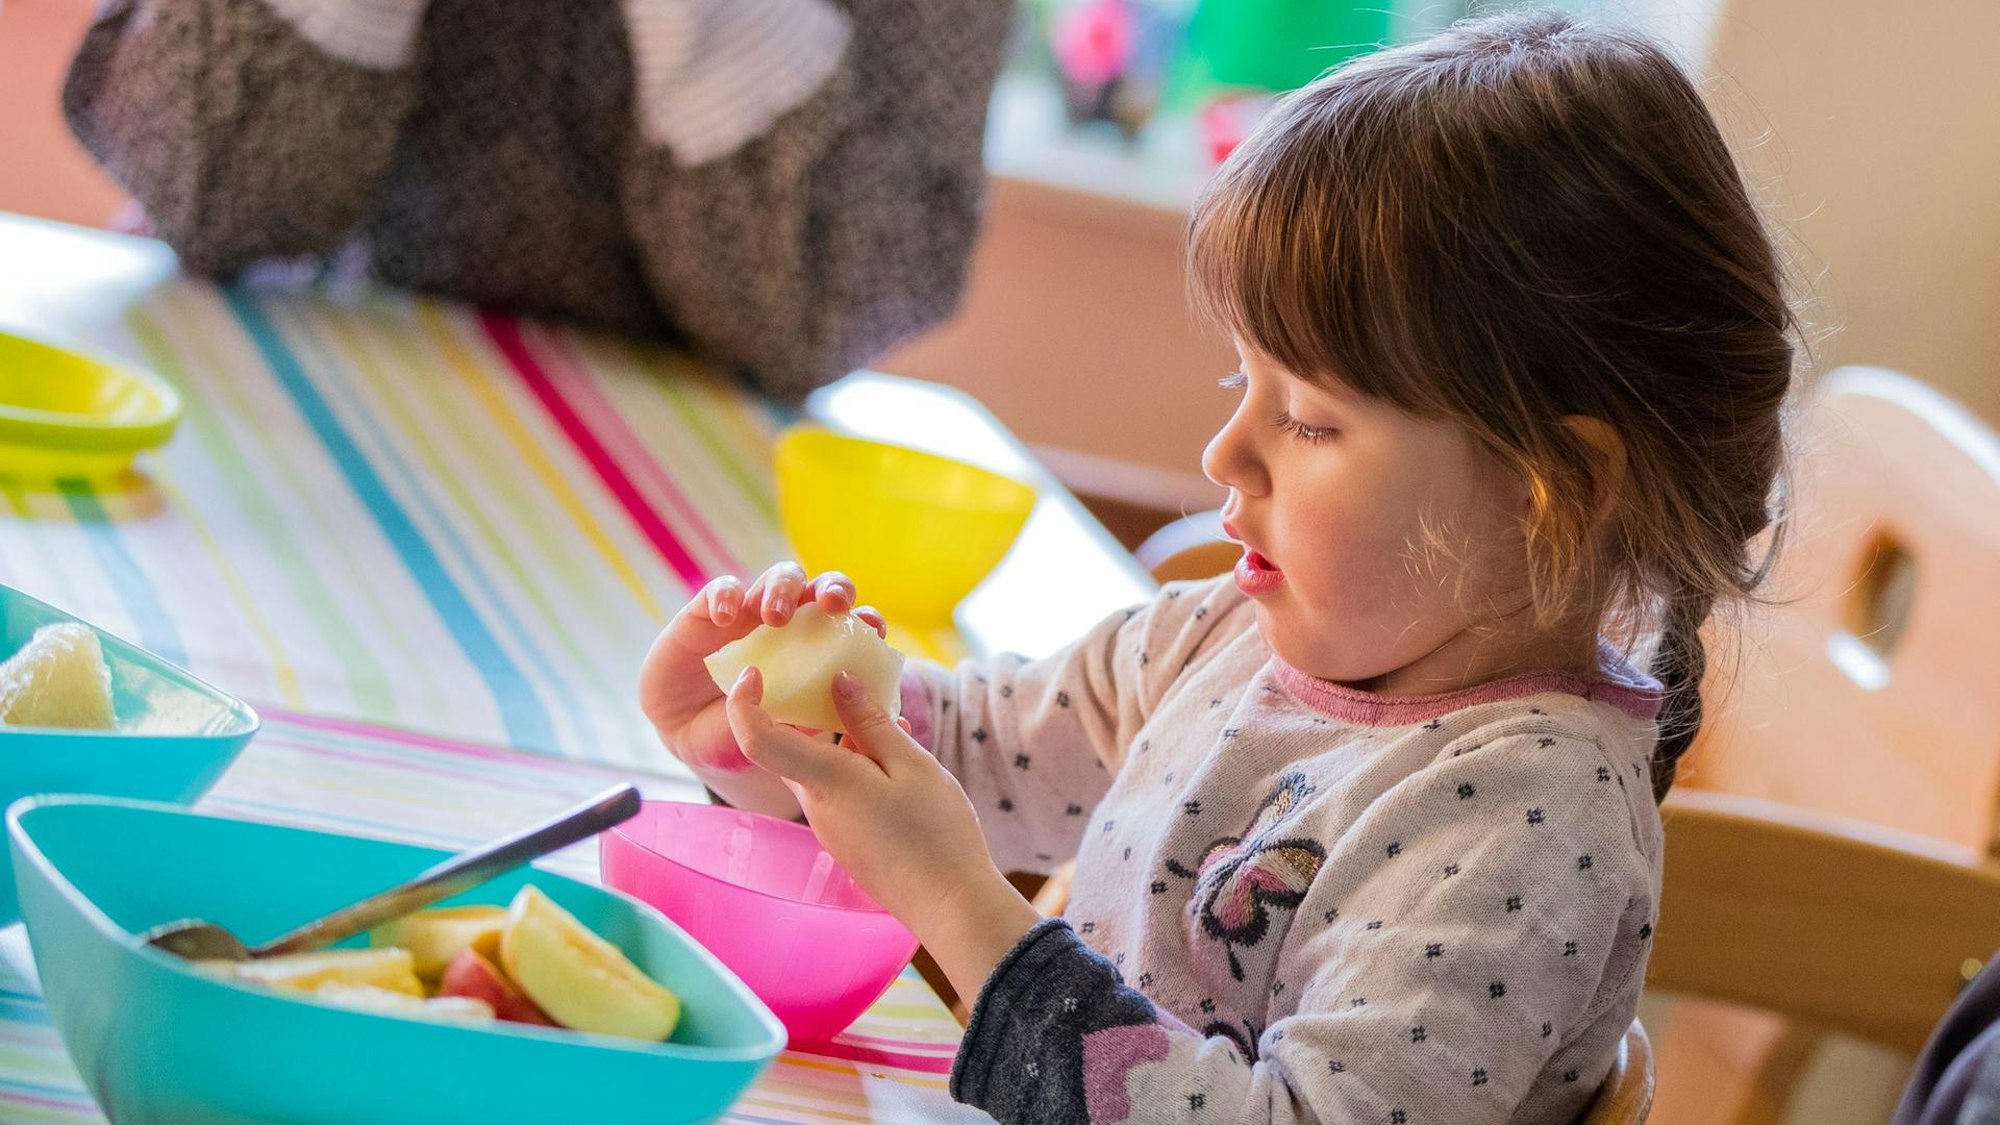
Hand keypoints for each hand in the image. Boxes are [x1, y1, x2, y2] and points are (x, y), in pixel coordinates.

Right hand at [641, 563, 884, 813]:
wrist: (693, 737)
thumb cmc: (750, 733)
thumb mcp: (785, 738)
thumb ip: (818, 721)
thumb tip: (869, 717)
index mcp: (817, 650)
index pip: (852, 624)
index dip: (867, 621)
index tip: (874, 630)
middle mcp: (790, 623)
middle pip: (822, 587)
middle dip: (834, 589)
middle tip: (834, 605)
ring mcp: (750, 613)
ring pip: (779, 577)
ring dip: (783, 589)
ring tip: (775, 618)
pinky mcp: (707, 611)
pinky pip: (721, 589)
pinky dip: (726, 596)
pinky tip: (725, 617)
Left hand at [725, 667, 1037, 983]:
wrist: (950, 905)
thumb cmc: (936, 834)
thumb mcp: (912, 765)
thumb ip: (871, 723)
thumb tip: (838, 681)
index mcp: (826, 781)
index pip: (758, 739)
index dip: (744, 702)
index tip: (756, 671)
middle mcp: (816, 805)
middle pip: (794, 746)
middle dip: (815, 710)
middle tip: (852, 681)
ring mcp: (830, 826)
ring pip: (823, 766)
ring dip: (848, 738)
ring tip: (894, 721)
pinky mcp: (846, 838)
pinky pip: (840, 788)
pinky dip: (860, 765)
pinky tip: (899, 760)